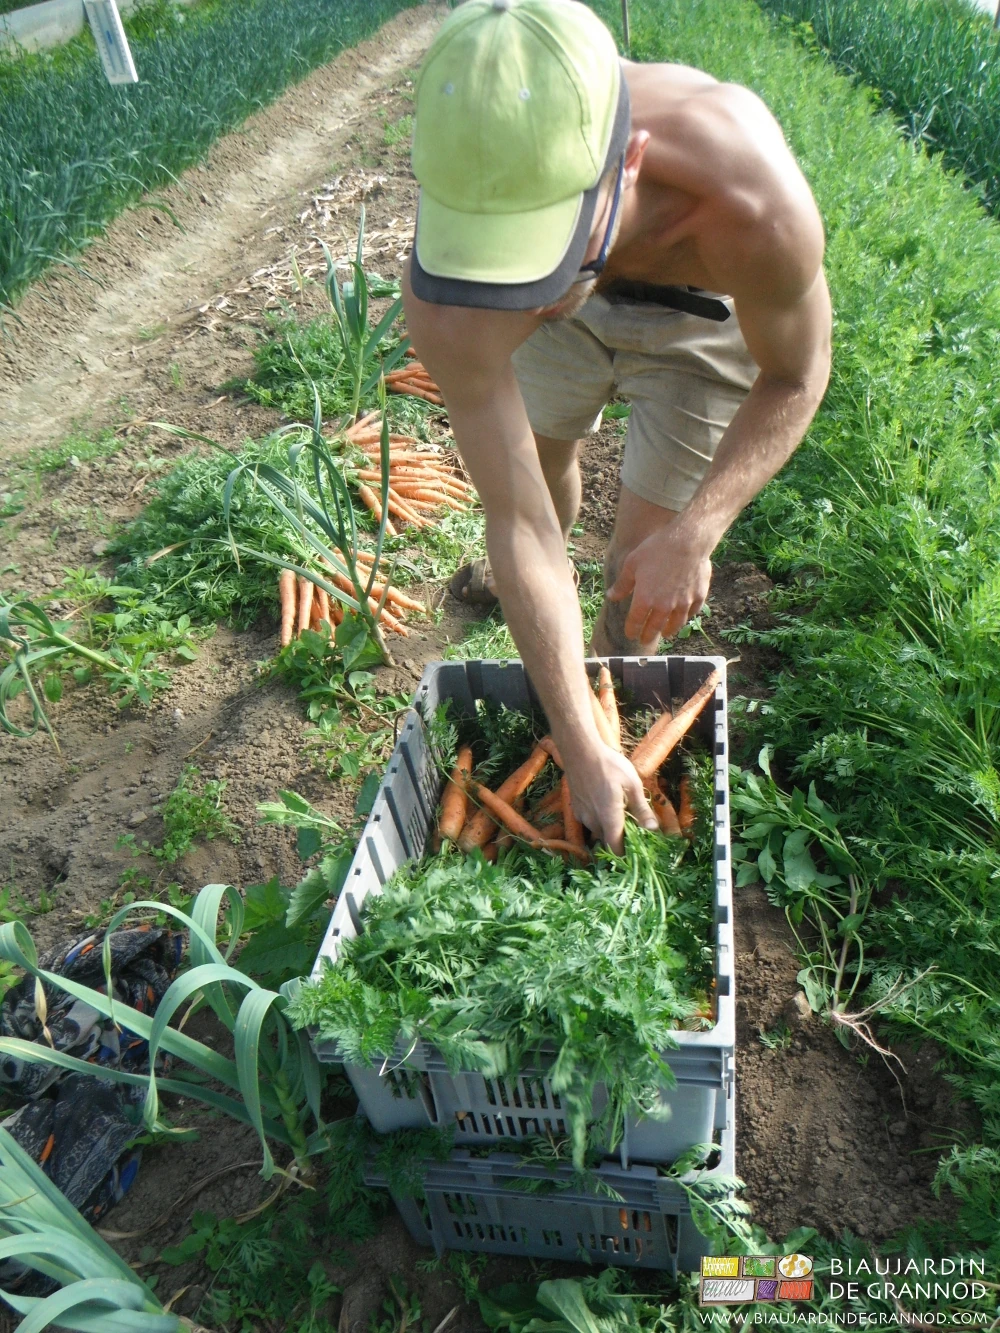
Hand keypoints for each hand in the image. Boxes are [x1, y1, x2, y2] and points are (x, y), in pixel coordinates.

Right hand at [565, 744, 657, 855]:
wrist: (579, 751)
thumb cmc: (609, 765)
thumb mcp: (632, 784)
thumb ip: (641, 809)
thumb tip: (653, 829)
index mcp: (609, 817)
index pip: (615, 849)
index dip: (626, 855)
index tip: (638, 851)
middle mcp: (593, 821)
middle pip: (608, 842)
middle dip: (620, 841)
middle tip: (635, 830)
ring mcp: (582, 816)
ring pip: (598, 832)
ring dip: (610, 830)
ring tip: (622, 815)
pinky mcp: (576, 809)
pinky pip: (590, 823)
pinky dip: (600, 821)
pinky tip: (607, 806)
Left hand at [607, 524, 713, 643]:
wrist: (688, 540)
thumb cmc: (657, 549)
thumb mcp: (632, 564)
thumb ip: (622, 584)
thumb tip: (611, 597)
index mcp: (645, 600)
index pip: (635, 622)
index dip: (632, 630)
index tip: (630, 634)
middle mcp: (664, 607)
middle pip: (655, 628)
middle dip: (648, 635)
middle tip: (645, 640)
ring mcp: (683, 603)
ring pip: (675, 624)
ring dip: (669, 631)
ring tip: (665, 633)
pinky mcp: (698, 596)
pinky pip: (691, 613)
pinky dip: (686, 617)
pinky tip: (684, 616)